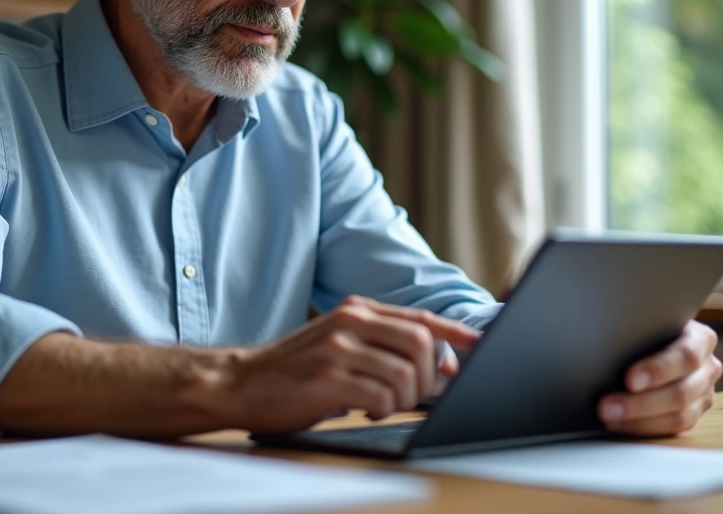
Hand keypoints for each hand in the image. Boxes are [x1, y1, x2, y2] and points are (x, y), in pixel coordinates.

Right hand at [224, 296, 479, 432]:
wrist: (240, 381)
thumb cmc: (297, 370)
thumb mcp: (342, 345)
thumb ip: (387, 349)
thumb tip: (445, 371)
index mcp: (359, 310)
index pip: (422, 318)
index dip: (457, 334)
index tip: (482, 347)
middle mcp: (352, 322)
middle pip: (422, 344)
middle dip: (430, 377)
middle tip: (414, 396)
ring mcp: (339, 348)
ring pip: (405, 374)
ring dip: (405, 399)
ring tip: (384, 406)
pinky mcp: (328, 378)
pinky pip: (380, 397)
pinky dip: (384, 410)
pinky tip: (367, 411)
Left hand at [597, 320, 721, 436]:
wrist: (656, 340)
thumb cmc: (649, 328)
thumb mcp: (648, 322)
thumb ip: (639, 333)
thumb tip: (608, 344)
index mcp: (701, 339)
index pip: (686, 356)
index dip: (658, 369)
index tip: (629, 379)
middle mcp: (708, 368)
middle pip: (682, 392)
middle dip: (641, 402)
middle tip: (607, 406)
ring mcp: (704, 394)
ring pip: (679, 416)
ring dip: (639, 420)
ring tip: (609, 417)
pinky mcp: (694, 414)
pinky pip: (672, 430)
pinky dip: (643, 428)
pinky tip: (619, 423)